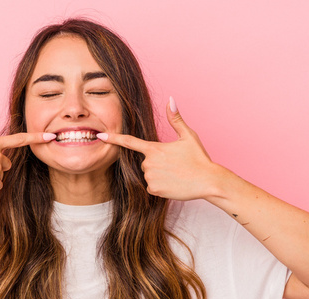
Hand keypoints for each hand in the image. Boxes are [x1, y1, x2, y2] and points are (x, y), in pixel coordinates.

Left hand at [97, 97, 221, 200]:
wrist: (208, 181)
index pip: (129, 141)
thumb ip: (175, 119)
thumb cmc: (199, 158)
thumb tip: (170, 99)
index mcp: (155, 148)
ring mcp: (150, 177)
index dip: (113, 138)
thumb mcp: (188, 136)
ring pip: (148, 175)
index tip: (100, 135)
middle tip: (174, 165)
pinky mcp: (154, 190)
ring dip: (158, 175)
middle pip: (144, 162)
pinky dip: (160, 187)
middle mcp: (149, 163)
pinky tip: (173, 184)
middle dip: (156, 163)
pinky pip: (151, 187)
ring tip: (176, 174)